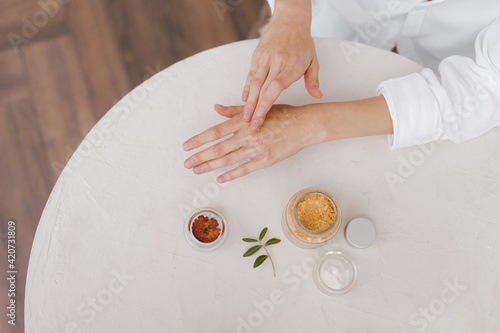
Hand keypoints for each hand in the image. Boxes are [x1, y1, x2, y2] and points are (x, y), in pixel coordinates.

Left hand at [182, 104, 322, 182]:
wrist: (304, 125)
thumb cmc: (282, 114)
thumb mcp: (258, 108)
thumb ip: (235, 110)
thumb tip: (216, 108)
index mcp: (244, 121)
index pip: (215, 132)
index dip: (199, 140)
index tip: (186, 146)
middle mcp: (248, 135)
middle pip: (218, 148)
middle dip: (200, 156)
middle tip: (187, 163)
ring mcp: (256, 149)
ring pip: (228, 160)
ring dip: (211, 166)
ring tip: (197, 170)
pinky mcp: (265, 160)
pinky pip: (244, 169)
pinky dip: (231, 175)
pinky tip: (220, 178)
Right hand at [241, 9, 322, 131]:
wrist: (290, 20)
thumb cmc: (302, 42)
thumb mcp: (313, 60)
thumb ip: (313, 80)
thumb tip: (317, 96)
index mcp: (292, 65)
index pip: (276, 87)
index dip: (267, 103)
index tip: (262, 117)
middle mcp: (277, 61)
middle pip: (263, 89)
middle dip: (256, 109)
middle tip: (251, 126)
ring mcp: (265, 57)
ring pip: (254, 83)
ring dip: (248, 102)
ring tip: (244, 117)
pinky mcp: (257, 55)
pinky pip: (251, 74)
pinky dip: (247, 88)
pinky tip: (244, 100)